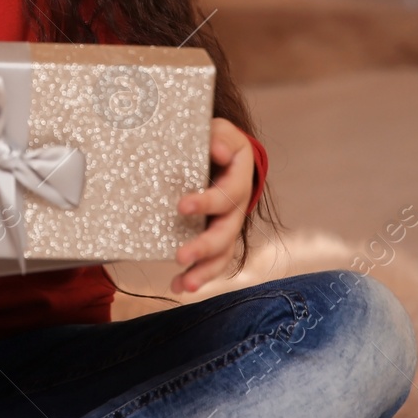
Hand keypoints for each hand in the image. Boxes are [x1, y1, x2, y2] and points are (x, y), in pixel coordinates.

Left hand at [170, 117, 253, 295]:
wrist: (222, 153)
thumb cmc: (217, 141)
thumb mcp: (220, 130)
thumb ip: (218, 136)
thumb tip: (217, 150)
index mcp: (239, 180)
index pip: (227, 195)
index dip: (207, 202)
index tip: (182, 205)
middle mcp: (237, 208)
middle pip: (226, 233)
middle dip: (204, 246)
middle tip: (181, 255)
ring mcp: (227, 226)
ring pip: (222, 255)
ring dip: (204, 271)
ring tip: (184, 285)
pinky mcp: (215, 238)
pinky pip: (211, 262)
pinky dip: (196, 276)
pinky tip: (178, 287)